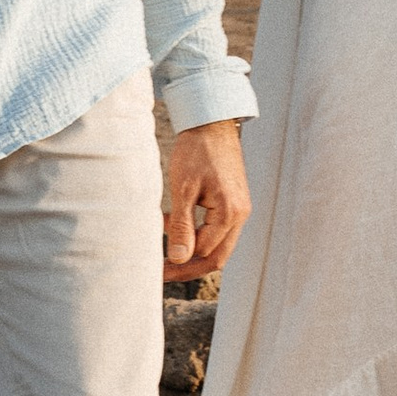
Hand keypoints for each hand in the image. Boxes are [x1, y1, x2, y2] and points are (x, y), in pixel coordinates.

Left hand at [165, 120, 248, 283]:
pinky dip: (198, 234)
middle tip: (162, 272)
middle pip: (217, 256)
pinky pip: (218, 229)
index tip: (155, 265)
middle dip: (189, 267)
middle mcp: (241, 214)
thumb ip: (181, 226)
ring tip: (166, 252)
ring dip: (193, 251)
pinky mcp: (234, 202)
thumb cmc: (196, 151)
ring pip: (218, 245)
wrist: (211, 123)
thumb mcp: (183, 189)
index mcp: (231, 213)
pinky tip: (175, 225)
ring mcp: (240, 208)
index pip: (204, 251)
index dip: (179, 262)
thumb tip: (178, 259)